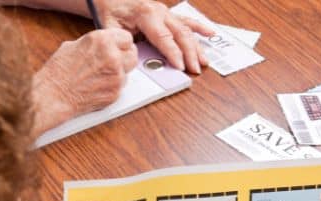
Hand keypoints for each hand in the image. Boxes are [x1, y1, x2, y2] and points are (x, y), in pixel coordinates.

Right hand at [32, 29, 137, 136]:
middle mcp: (112, 57)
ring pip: (128, 72)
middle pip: (133, 55)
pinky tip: (97, 87)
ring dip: (119, 74)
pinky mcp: (115, 93)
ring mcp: (115, 76)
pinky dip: (112, 88)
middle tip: (114, 63)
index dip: (121, 44)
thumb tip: (102, 46)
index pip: (126, 38)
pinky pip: (120, 87)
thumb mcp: (73, 46)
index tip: (118, 48)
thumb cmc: (58, 73)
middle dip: (124, 58)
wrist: (53, 96)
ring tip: (100, 77)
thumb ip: (94, 45)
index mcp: (102, 40)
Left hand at [96, 0, 213, 72]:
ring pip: (186, 29)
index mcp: (145, 14)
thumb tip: (131, 57)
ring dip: (196, 46)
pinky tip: (210, 33)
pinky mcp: (167, 14)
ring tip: (204, 61)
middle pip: (180, 34)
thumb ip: (121, 43)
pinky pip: (186, 21)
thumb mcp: (110, 28)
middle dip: (190, 53)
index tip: (180, 67)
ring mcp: (165, 12)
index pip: (163, 38)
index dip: (173, 53)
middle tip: (195, 69)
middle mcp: (159, 11)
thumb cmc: (109, 12)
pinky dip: (199, 27)